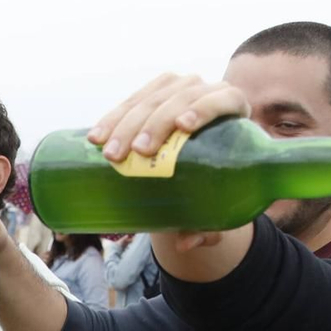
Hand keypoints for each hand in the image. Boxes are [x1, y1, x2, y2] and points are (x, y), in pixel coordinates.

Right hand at [89, 73, 251, 273]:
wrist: (204, 164)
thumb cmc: (219, 182)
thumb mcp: (220, 202)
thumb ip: (209, 226)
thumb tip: (185, 242)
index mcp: (234, 109)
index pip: (222, 100)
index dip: (204, 108)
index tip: (183, 127)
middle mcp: (207, 91)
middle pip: (181, 98)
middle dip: (153, 123)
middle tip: (135, 153)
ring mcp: (179, 88)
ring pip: (152, 97)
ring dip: (125, 122)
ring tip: (107, 151)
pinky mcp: (154, 93)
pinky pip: (133, 99)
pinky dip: (113, 117)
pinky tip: (96, 135)